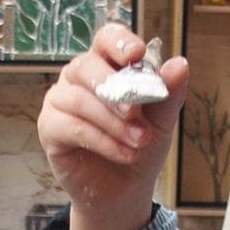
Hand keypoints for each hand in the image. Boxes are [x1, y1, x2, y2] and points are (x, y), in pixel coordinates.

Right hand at [38, 24, 189, 229]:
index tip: (136, 55)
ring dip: (112, 123)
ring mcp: (60, 101)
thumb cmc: (140, 146)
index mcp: (106, 65)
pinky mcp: (50, 129)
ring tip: (139, 142)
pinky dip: (101, 141)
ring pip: (78, 99)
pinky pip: (70, 127)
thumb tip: (180, 64)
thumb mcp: (161, 120)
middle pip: (86, 66)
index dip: (118, 43)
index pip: (106, 39)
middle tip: (137, 113)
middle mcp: (78, 78)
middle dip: (115, 90)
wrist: (125, 191)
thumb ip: (169, 93)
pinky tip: (124, 154)